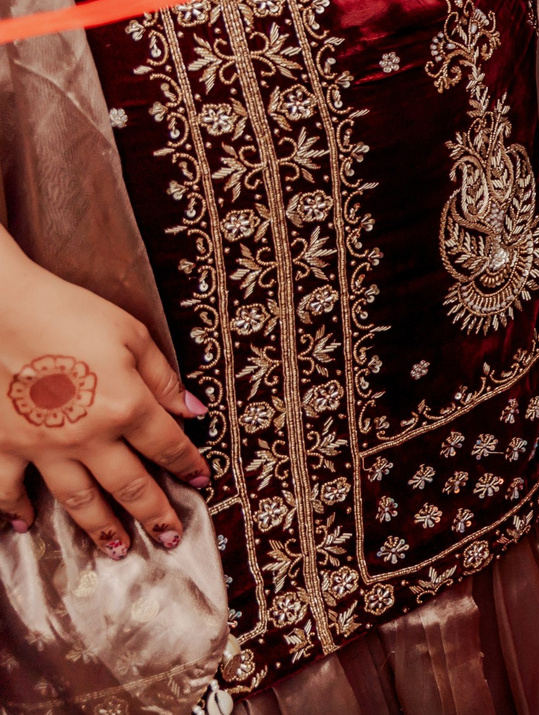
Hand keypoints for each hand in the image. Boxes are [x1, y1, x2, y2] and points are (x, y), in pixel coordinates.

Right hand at [0, 233, 209, 558]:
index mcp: (127, 405)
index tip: (201, 482)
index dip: (187, 465)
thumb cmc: (67, 312)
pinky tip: (26, 524)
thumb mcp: (131, 334)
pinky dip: (16, 511)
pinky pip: (9, 490)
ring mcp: (42, 447)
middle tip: (167, 538)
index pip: (167, 446)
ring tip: (115, 549)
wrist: (0, 309)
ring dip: (100, 528)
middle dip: (154, 514)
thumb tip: (193, 411)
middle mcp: (89, 436)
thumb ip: (162, 378)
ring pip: (78, 500)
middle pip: (129, 485)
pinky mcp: (2, 446)